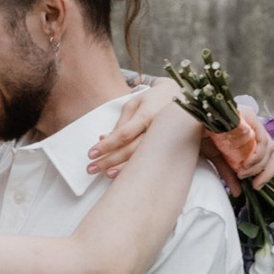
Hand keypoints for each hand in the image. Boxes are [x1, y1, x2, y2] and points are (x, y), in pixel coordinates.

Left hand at [84, 77, 201, 176]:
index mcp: (147, 115)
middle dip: (109, 160)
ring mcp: (164, 141)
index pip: (123, 134)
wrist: (182, 99)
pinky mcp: (168, 148)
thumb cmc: (154, 99)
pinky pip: (149, 161)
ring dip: (120, 168)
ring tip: (104, 174)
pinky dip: (134, 168)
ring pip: (140, 159)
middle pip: (130, 150)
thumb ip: (121, 122)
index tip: (91, 153)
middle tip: (91, 168)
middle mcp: (156, 129)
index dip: (107, 145)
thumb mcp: (134, 104)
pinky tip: (123, 174)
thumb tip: (104, 138)